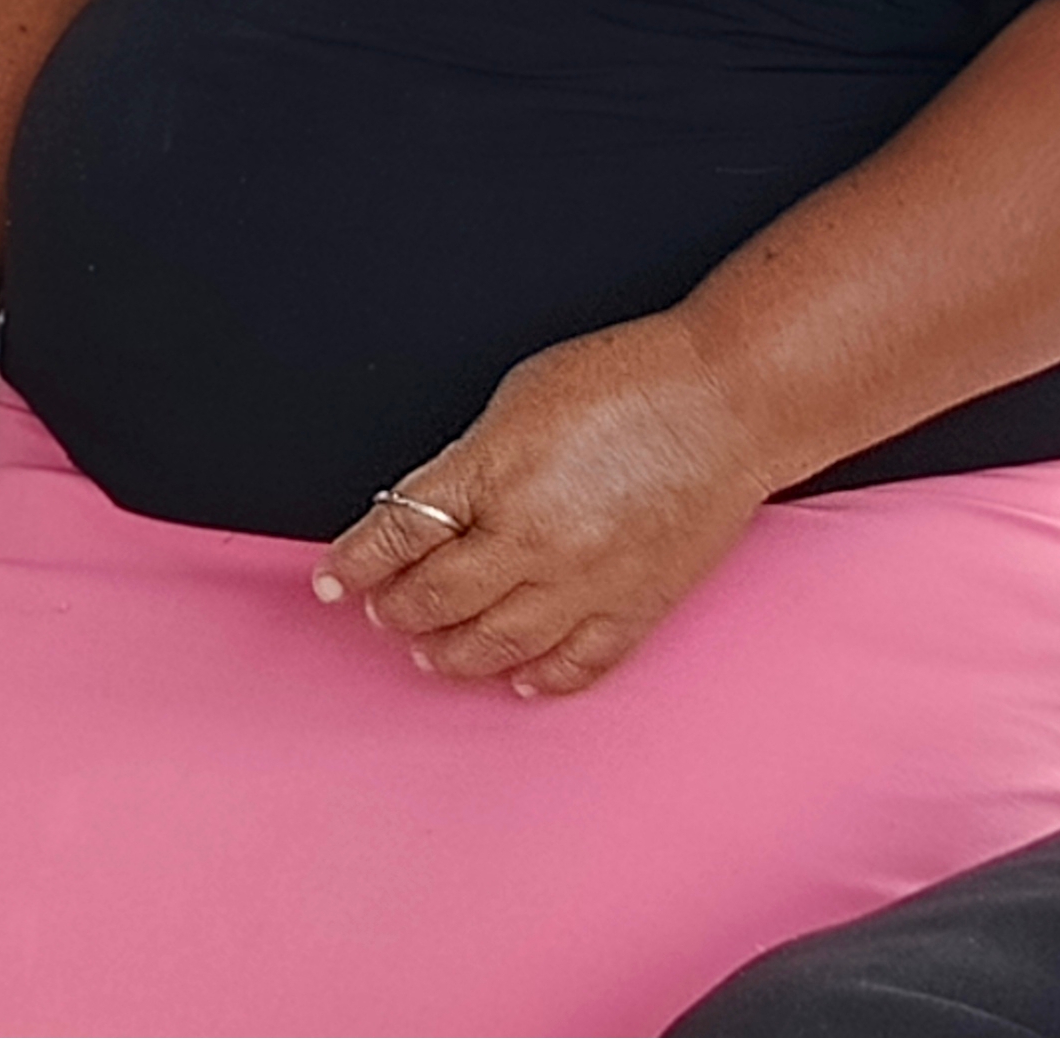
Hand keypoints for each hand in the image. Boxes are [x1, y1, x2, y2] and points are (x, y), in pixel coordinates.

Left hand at [313, 312, 773, 698]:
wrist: (729, 401)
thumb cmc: (624, 380)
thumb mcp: (518, 400)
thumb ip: (472, 462)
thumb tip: (433, 508)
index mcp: (493, 475)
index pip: (399, 534)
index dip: (354, 563)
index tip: (330, 582)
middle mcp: (532, 538)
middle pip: (438, 598)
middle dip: (397, 610)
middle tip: (382, 612)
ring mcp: (586, 581)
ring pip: (497, 645)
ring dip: (452, 653)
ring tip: (431, 651)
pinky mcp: (637, 607)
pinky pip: (576, 664)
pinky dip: (539, 678)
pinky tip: (517, 678)